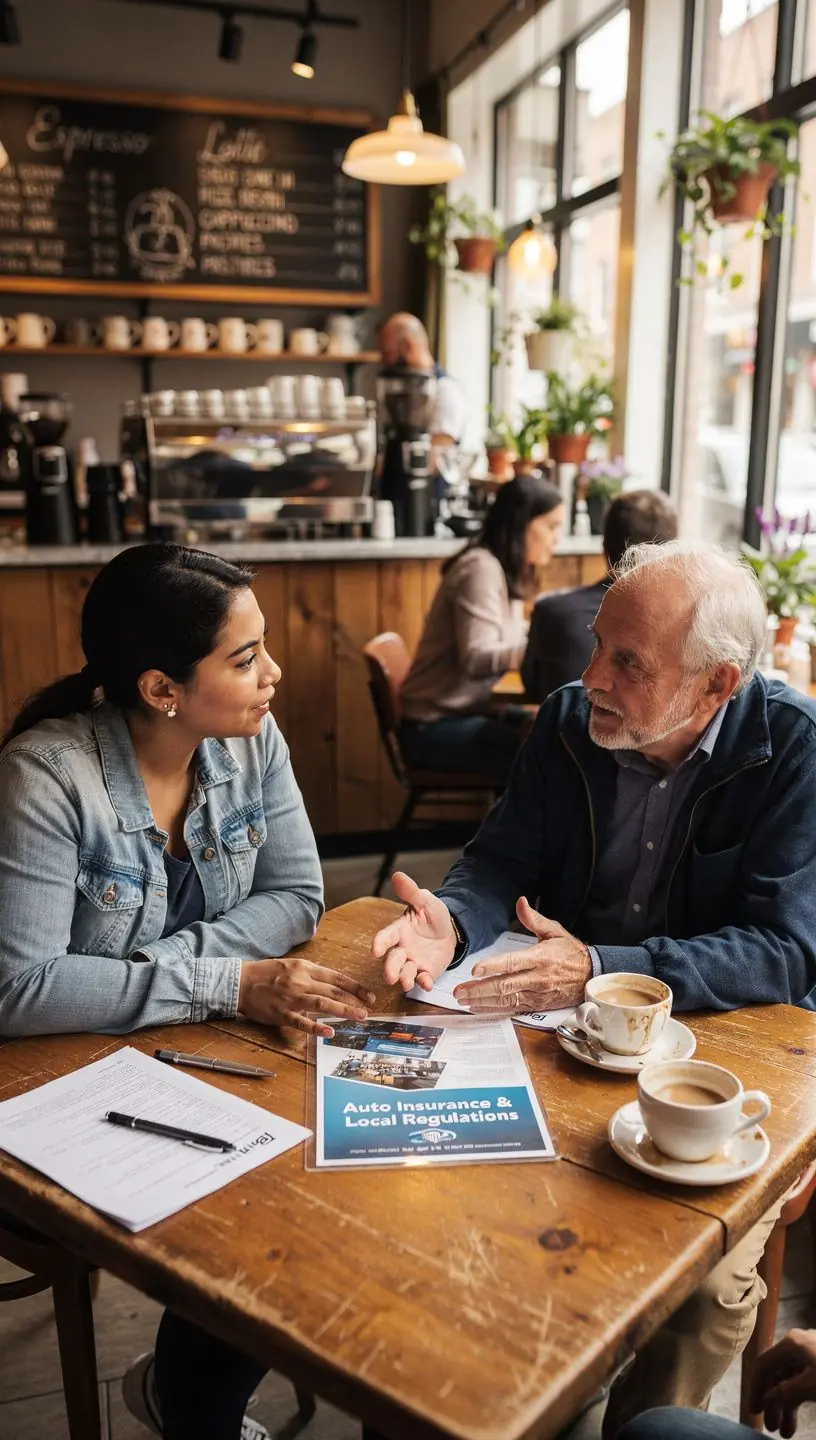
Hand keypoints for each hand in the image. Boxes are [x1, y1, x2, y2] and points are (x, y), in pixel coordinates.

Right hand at [238, 958, 374, 1037]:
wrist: (240, 982)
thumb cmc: (266, 973)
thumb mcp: (291, 965)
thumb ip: (310, 974)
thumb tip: (332, 984)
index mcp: (304, 968)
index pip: (336, 978)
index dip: (354, 987)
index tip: (368, 995)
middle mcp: (301, 981)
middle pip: (333, 991)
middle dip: (354, 1000)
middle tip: (369, 1009)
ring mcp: (291, 998)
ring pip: (323, 1004)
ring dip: (343, 1011)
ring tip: (358, 1017)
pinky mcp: (281, 1013)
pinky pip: (301, 1022)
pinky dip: (316, 1027)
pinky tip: (330, 1032)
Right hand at [371, 871, 455, 992]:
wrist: (450, 930)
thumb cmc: (432, 915)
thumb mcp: (425, 901)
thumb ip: (411, 892)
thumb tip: (397, 875)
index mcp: (399, 931)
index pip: (386, 937)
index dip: (379, 943)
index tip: (375, 950)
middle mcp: (402, 949)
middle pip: (393, 960)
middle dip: (390, 968)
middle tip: (390, 976)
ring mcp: (413, 962)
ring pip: (405, 973)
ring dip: (404, 979)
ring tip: (406, 983)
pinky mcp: (426, 972)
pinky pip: (423, 979)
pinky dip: (424, 983)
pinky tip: (427, 984)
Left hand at [453, 897, 591, 1013]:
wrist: (592, 976)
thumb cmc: (571, 953)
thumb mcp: (555, 931)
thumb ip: (534, 919)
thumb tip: (520, 902)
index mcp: (540, 957)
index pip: (513, 963)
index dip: (493, 967)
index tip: (475, 970)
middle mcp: (537, 978)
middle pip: (505, 985)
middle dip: (480, 989)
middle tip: (459, 991)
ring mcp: (537, 994)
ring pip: (506, 1000)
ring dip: (483, 1001)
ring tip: (463, 1001)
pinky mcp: (537, 1005)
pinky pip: (513, 1008)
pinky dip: (494, 1009)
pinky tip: (479, 1008)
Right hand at [750, 1329, 815, 1435]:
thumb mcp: (809, 1387)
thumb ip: (784, 1393)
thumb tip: (768, 1399)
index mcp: (792, 1343)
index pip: (764, 1365)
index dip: (756, 1389)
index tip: (753, 1412)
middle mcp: (800, 1344)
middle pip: (778, 1374)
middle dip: (773, 1403)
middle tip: (772, 1428)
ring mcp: (813, 1353)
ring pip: (792, 1380)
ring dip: (787, 1406)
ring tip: (786, 1433)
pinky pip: (805, 1382)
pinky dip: (800, 1400)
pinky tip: (800, 1419)